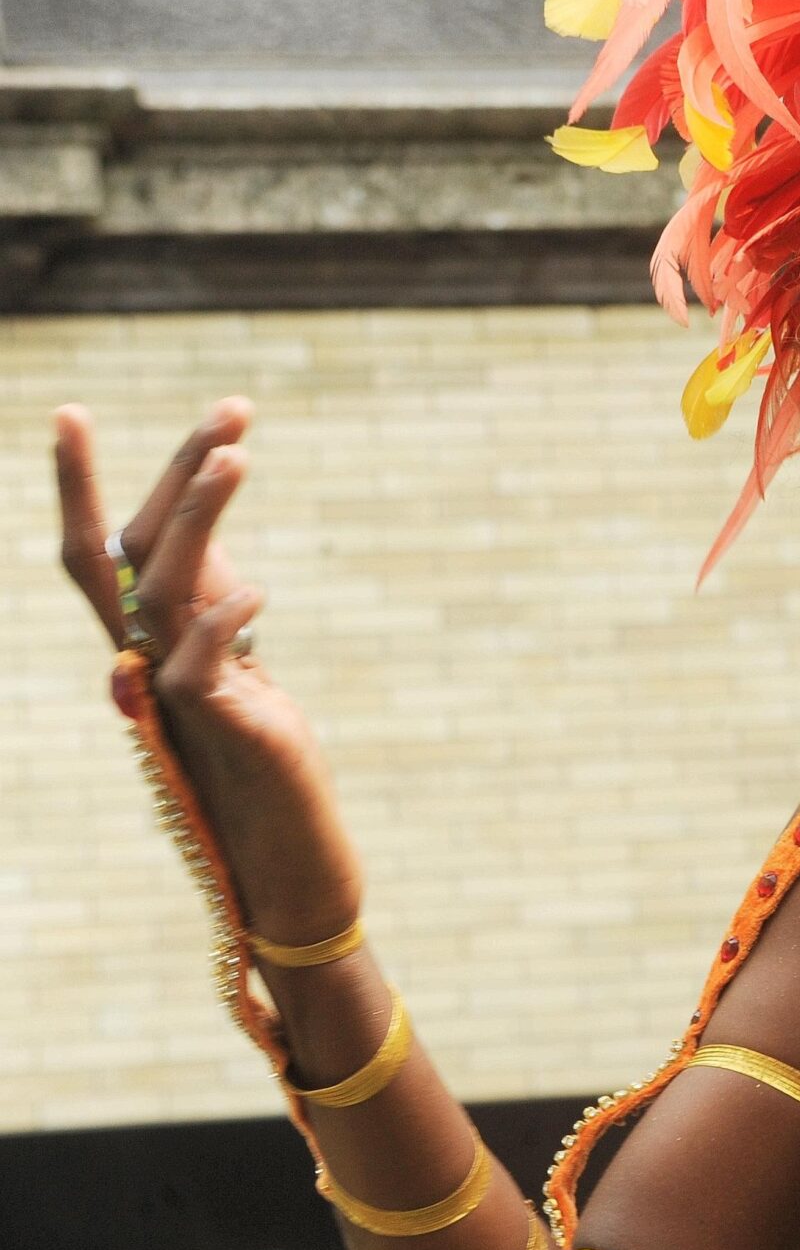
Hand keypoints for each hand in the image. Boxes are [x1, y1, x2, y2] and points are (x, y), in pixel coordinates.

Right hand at [55, 399, 364, 945]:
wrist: (280, 840)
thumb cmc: (258, 746)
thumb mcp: (235, 660)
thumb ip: (209, 602)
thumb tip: (208, 532)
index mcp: (143, 638)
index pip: (96, 550)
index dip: (79, 486)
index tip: (69, 411)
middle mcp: (142, 658)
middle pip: (132, 550)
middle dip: (175, 472)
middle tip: (232, 409)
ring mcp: (171, 690)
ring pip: (164, 587)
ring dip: (202, 516)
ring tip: (238, 454)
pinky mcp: (212, 723)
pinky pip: (200, 663)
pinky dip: (226, 621)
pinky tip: (259, 594)